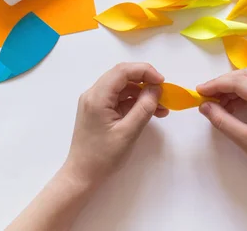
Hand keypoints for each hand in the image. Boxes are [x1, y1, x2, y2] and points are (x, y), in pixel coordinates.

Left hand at [63, 63, 167, 186]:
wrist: (82, 175)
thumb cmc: (103, 156)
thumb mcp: (128, 132)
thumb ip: (144, 108)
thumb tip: (156, 88)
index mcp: (97, 97)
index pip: (122, 71)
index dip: (145, 71)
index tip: (162, 82)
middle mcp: (93, 94)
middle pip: (122, 76)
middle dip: (145, 81)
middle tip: (164, 93)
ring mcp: (95, 102)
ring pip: (123, 88)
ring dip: (142, 93)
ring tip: (162, 107)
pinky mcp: (99, 110)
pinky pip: (120, 99)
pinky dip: (135, 103)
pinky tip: (151, 112)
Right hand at [197, 68, 246, 183]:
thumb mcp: (246, 140)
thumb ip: (222, 121)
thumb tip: (204, 106)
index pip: (239, 82)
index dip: (216, 84)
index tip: (198, 91)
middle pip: (245, 75)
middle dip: (223, 83)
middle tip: (205, 96)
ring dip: (232, 87)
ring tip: (217, 103)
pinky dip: (242, 92)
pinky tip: (231, 105)